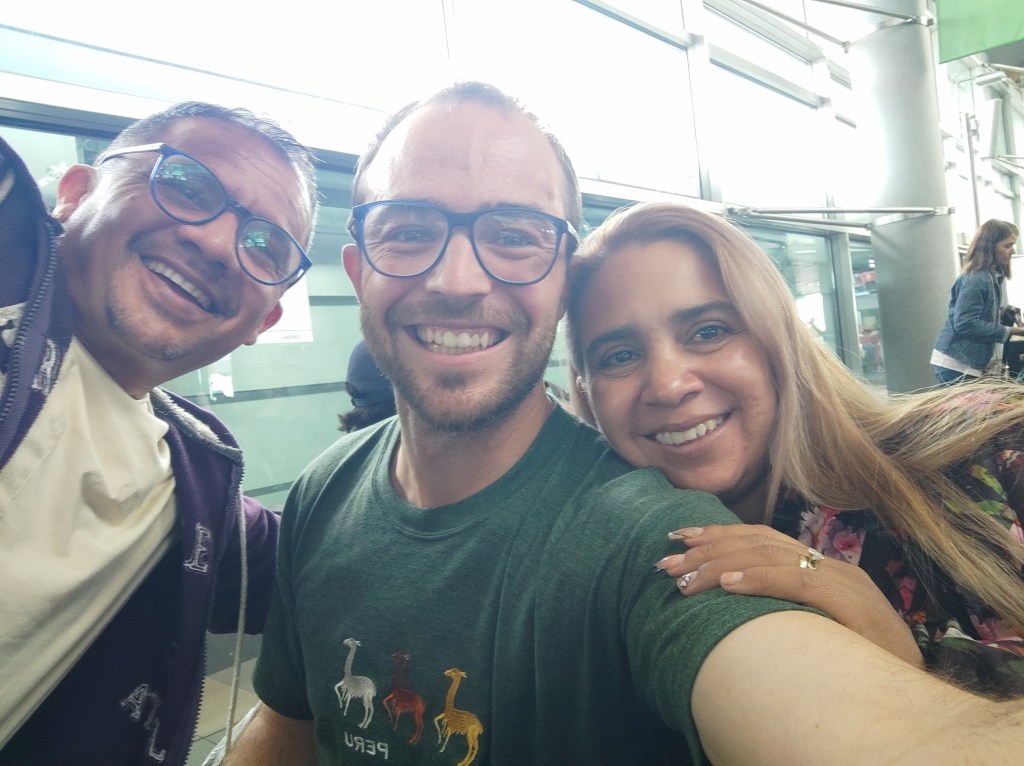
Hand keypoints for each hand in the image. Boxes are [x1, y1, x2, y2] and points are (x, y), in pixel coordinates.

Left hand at [656, 524, 923, 667]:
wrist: (913, 691)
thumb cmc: (856, 663)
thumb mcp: (812, 626)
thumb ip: (780, 607)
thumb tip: (728, 601)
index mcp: (819, 566)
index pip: (760, 538)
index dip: (716, 536)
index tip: (677, 540)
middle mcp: (830, 565)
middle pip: (757, 542)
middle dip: (705, 549)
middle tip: (664, 562)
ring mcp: (842, 581)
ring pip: (769, 556)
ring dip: (719, 564)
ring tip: (683, 576)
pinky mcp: (851, 602)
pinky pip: (798, 582)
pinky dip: (759, 580)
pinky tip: (727, 585)